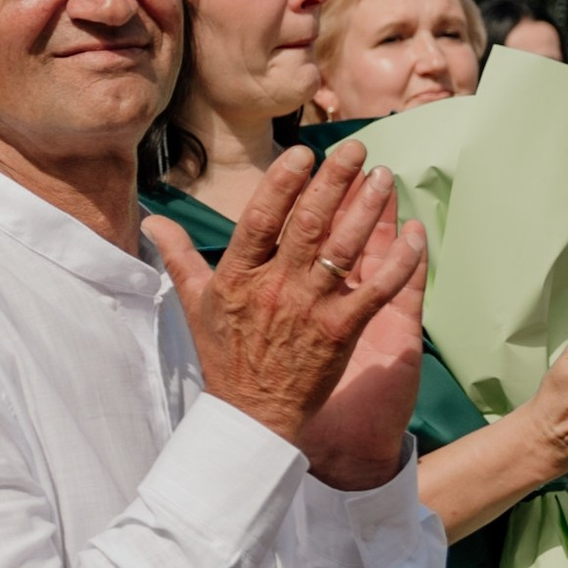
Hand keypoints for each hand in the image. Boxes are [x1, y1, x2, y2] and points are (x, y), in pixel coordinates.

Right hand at [148, 144, 428, 478]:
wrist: (253, 416)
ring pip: (343, 249)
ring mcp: (310, 309)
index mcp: (238, 276)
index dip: (282, 183)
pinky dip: (399, 262)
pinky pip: (376, 289)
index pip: (261, 219)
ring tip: (382, 177)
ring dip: (367, 210)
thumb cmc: (225, 357)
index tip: (303, 153)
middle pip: (308, 224)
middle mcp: (274, 287)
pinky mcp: (341, 331)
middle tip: (355, 150)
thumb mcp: (195, 303)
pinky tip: (415, 235)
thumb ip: (179, 256)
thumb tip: (153, 221)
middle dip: (334, 182)